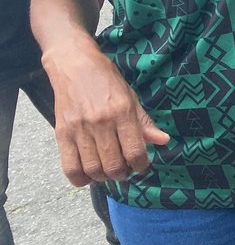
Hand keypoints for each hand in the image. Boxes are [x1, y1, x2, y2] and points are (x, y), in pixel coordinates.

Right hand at [42, 41, 168, 184]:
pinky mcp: (61, 134)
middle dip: (123, 174)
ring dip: (104, 178)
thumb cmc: (107, 80)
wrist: (75, 65)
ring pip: (93, 169)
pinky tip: (89, 175)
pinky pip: (70, 168)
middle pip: (113, 165)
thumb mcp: (131, 97)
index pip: (135, 151)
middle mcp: (101, 123)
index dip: (141, 165)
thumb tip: (163, 141)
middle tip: (126, 171)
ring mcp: (79, 130)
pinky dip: (80, 179)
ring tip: (109, 172)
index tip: (142, 166)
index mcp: (122, 112)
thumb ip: (145, 122)